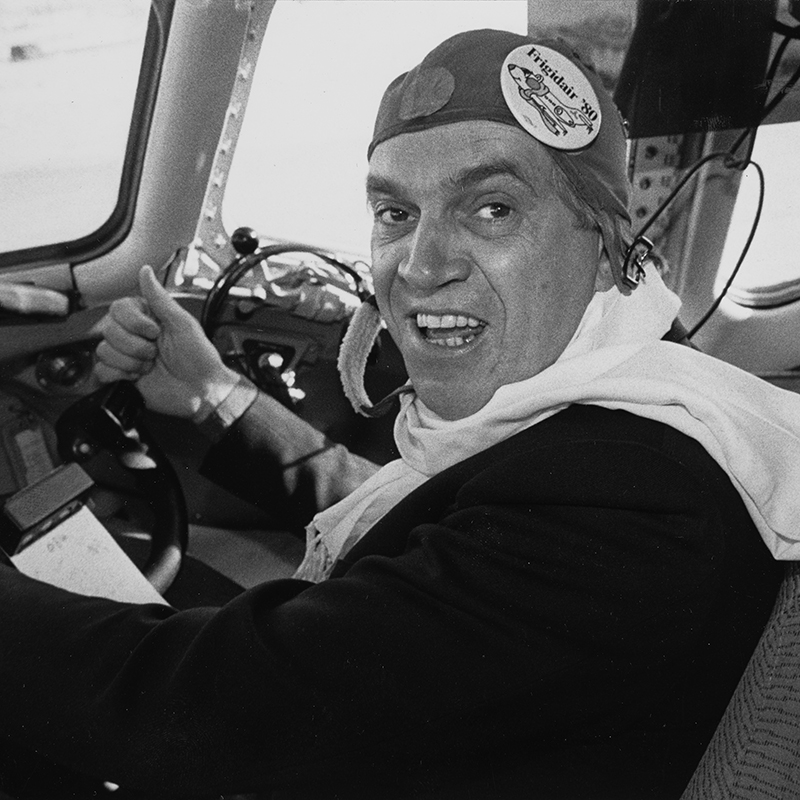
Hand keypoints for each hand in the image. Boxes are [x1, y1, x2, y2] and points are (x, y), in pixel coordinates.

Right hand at [95, 265, 239, 417]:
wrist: (203, 392)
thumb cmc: (201, 358)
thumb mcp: (183, 323)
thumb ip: (160, 298)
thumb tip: (146, 271)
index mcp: (148, 319)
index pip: (118, 309)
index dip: (134, 322)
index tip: (155, 332)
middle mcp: (134, 336)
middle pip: (108, 330)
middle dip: (136, 345)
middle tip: (156, 353)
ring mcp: (127, 357)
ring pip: (103, 351)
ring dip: (130, 361)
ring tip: (150, 366)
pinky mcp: (122, 377)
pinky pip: (101, 371)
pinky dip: (120, 375)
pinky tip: (138, 377)